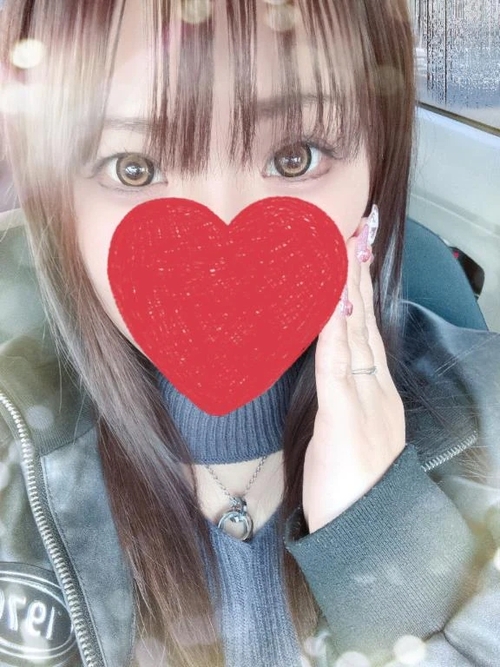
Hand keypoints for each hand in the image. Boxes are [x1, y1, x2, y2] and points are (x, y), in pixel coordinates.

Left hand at [302, 234, 405, 532]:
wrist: (367, 529)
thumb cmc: (351, 485)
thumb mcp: (347, 434)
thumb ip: (342, 401)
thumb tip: (332, 376)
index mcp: (373, 390)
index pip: (363, 329)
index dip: (358, 291)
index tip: (355, 254)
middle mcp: (374, 388)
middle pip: (364, 321)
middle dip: (360, 274)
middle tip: (359, 231)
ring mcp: (364, 401)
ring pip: (355, 334)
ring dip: (350, 290)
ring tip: (348, 249)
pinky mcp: (345, 418)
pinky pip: (337, 367)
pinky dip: (336, 333)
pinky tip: (334, 304)